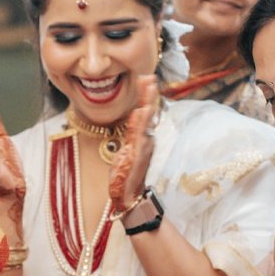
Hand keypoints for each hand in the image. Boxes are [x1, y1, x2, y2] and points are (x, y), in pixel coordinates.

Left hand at [108, 76, 159, 214]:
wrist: (129, 200)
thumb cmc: (125, 179)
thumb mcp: (125, 153)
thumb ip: (130, 137)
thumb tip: (134, 122)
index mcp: (141, 139)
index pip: (144, 113)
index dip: (146, 96)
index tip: (146, 79)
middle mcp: (145, 141)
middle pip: (149, 113)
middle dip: (149, 94)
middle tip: (149, 75)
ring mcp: (142, 148)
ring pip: (146, 121)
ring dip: (147, 102)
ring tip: (148, 85)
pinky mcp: (138, 156)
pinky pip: (139, 136)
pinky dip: (141, 123)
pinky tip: (141, 110)